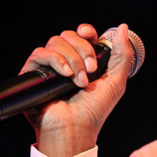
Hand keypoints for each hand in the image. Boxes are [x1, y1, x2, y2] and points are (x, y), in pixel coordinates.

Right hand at [20, 23, 132, 156]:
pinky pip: (40, 53)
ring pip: (55, 42)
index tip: (89, 35)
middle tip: (91, 71)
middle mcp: (65, 62)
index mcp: (83, 62)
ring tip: (78, 81)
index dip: (85, 31)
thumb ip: (122, 55)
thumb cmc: (94, 111)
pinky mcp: (33, 74)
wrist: (75, 129)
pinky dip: (55, 60)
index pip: (81, 35)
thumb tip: (124, 27)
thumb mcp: (115, 82)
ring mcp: (49, 68)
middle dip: (83, 50)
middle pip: (68, 36)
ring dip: (72, 59)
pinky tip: (65, 75)